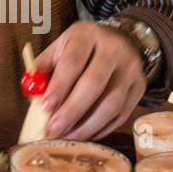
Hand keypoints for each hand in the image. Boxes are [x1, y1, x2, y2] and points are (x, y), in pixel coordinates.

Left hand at [34, 21, 146, 140]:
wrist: (118, 41)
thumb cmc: (81, 49)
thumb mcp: (59, 49)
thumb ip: (43, 70)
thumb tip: (32, 96)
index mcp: (88, 35)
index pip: (74, 62)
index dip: (59, 87)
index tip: (46, 107)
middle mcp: (114, 49)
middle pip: (94, 84)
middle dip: (72, 111)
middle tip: (54, 129)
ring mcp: (131, 69)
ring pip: (111, 104)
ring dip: (87, 126)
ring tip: (68, 136)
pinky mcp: (139, 88)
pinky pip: (121, 115)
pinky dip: (101, 129)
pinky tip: (84, 134)